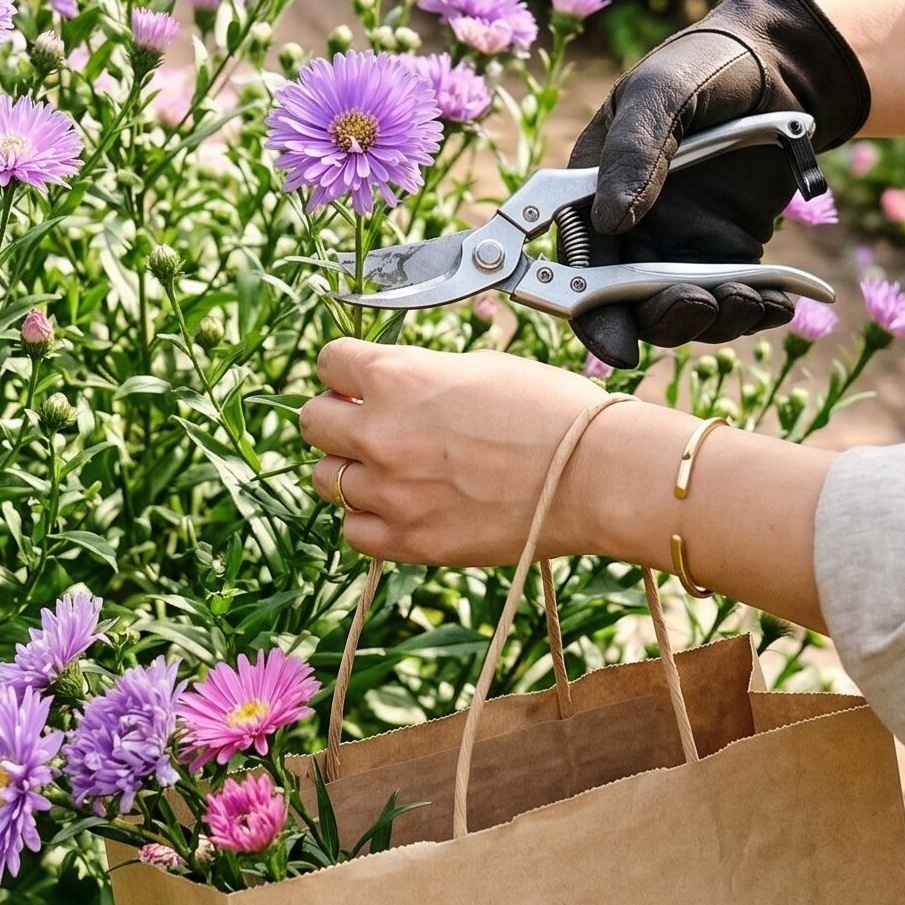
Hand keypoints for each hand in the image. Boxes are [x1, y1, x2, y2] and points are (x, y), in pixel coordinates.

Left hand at [298, 340, 615, 566]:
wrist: (593, 474)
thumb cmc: (550, 411)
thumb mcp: (478, 366)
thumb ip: (419, 375)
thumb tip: (392, 385)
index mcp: (396, 377)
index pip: (328, 362)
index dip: (345, 371)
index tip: (359, 381)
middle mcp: (380, 433)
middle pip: (312, 422)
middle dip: (337, 419)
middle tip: (369, 425)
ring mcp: (390, 493)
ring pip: (326, 480)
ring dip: (353, 471)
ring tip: (393, 470)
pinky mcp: (409, 542)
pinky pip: (353, 532)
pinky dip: (370, 520)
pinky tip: (402, 507)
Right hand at [569, 0, 870, 367]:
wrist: (785, 70)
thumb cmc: (709, 65)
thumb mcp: (664, 89)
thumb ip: (635, 147)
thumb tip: (612, 217)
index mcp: (591, 189)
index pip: (575, 262)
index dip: (587, 311)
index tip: (618, 343)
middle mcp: (628, 229)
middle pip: (624, 303)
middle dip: (659, 319)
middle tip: (700, 304)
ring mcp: (676, 245)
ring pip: (677, 311)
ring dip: (710, 320)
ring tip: (749, 299)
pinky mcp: (725, 254)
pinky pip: (728, 301)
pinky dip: (753, 312)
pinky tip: (779, 302)